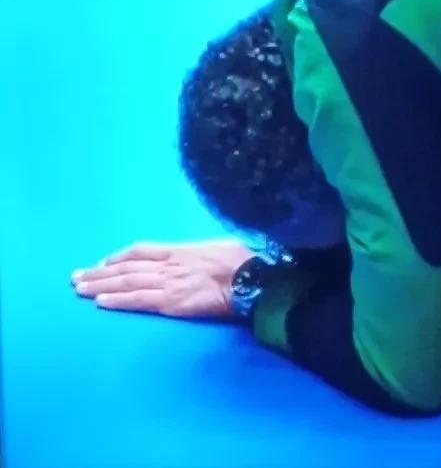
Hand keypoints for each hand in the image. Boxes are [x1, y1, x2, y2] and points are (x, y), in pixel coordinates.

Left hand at [70, 240, 255, 318]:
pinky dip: (118, 300)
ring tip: (80, 290)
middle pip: (127, 267)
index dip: (119, 257)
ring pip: (127, 283)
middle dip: (100, 272)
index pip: (141, 251)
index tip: (104, 263)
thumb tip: (202, 258)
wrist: (253, 280)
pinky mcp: (172, 302)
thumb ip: (203, 254)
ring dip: (101, 286)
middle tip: (77, 278)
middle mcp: (169, 264)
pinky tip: (101, 302)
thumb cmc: (245, 263)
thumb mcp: (221, 248)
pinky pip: (139, 300)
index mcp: (181, 250)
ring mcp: (169, 283)